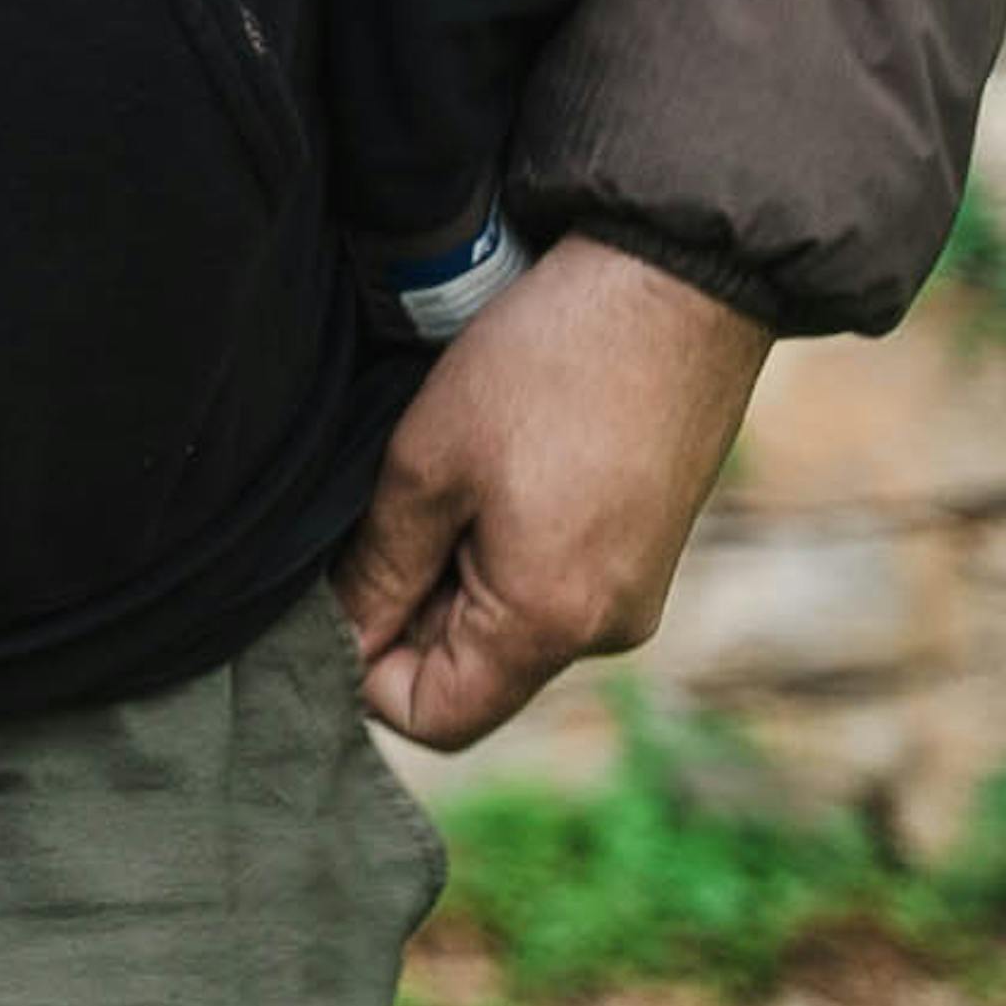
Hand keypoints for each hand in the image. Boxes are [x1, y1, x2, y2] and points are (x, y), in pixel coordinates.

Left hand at [346, 234, 778, 744]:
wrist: (674, 288)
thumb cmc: (543, 367)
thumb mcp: (425, 465)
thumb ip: (379, 569)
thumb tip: (341, 635)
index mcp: (550, 623)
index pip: (436, 718)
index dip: (364, 671)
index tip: (331, 591)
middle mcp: (604, 631)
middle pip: (471, 674)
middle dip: (405, 615)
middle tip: (373, 516)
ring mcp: (632, 594)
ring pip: (504, 627)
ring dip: (449, 574)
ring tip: (435, 480)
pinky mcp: (643, 553)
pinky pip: (547, 588)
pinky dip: (497, 552)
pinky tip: (484, 472)